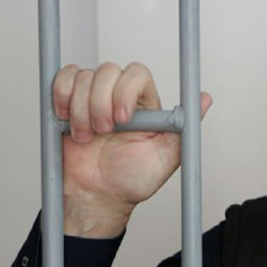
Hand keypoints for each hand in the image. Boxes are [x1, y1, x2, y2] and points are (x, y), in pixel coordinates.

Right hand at [55, 62, 212, 237]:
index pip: (137, 74)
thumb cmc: (132, 180)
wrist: (98, 196)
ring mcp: (93, 98)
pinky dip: (61, 96)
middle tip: (104, 132)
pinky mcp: (69, 102)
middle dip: (101, 102)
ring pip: (84, 77)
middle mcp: (120, 97)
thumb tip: (204, 98)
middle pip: (108, 70)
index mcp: (145, 106)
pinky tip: (67, 120)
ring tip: (87, 136)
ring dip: (81, 109)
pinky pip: (63, 79)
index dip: (126, 90)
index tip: (122, 119)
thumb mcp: (166, 157)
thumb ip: (184, 127)